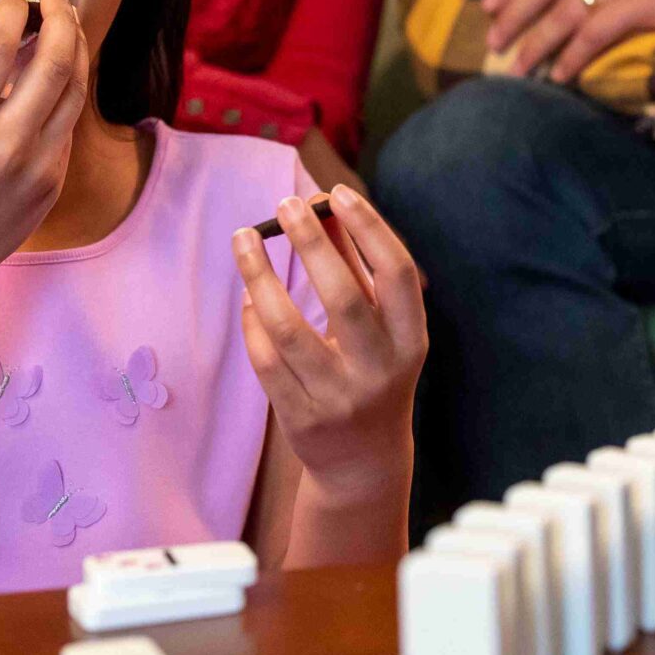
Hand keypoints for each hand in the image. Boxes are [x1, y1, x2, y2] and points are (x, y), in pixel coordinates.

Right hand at [0, 0, 89, 286]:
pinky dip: (67, 87)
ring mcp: (37, 165)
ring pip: (76, 88)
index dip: (12, 10)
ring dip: (76, 47)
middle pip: (54, 61)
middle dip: (61, 16)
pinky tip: (58, 68)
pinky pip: (69, 121)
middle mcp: (4, 144)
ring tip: (67, 22)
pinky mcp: (54, 180)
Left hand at [231, 187, 427, 509]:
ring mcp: (338, 397)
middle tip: (284, 204)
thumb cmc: (372, 370)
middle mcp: (379, 369)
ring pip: (290, 329)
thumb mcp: (378, 325)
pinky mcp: (300, 417)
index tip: (335, 193)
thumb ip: (355, 266)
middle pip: (342, 296)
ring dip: (261, 276)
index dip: (368, 228)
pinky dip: (253, 321)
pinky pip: (267, 359)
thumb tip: (325, 204)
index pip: (396, 273)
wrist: (364, 461)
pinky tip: (249, 295)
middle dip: (310, 243)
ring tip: (244, 238)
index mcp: (410, 340)